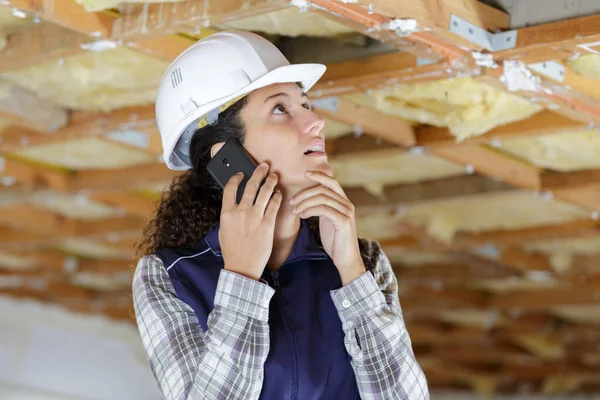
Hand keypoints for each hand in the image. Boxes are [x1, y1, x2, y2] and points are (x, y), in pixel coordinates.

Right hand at [219, 163, 281, 280]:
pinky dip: (277, 197)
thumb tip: (235, 202)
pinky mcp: (267, 224)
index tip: (241, 174)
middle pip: (250, 186)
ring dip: (270, 181)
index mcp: (227, 213)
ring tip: (274, 176)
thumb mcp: (224, 230)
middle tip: (264, 166)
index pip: (230, 188)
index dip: (236, 178)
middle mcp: (241, 212)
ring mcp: (255, 217)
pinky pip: (274, 205)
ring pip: (265, 192)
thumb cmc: (232, 250)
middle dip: (258, 173)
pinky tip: (279, 193)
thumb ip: (229, 214)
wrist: (242, 266)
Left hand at [289, 171, 365, 284]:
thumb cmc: (334, 241)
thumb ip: (321, 208)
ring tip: (294, 210)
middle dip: (304, 193)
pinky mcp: (343, 221)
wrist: (346, 259)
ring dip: (304, 202)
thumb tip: (307, 198)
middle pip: (323, 188)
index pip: (331, 181)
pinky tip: (301, 215)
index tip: (304, 174)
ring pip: (322, 197)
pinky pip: (323, 209)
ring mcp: (346, 212)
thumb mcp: (326, 220)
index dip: (318, 175)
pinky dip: (309, 210)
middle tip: (291, 201)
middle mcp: (346, 204)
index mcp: (343, 202)